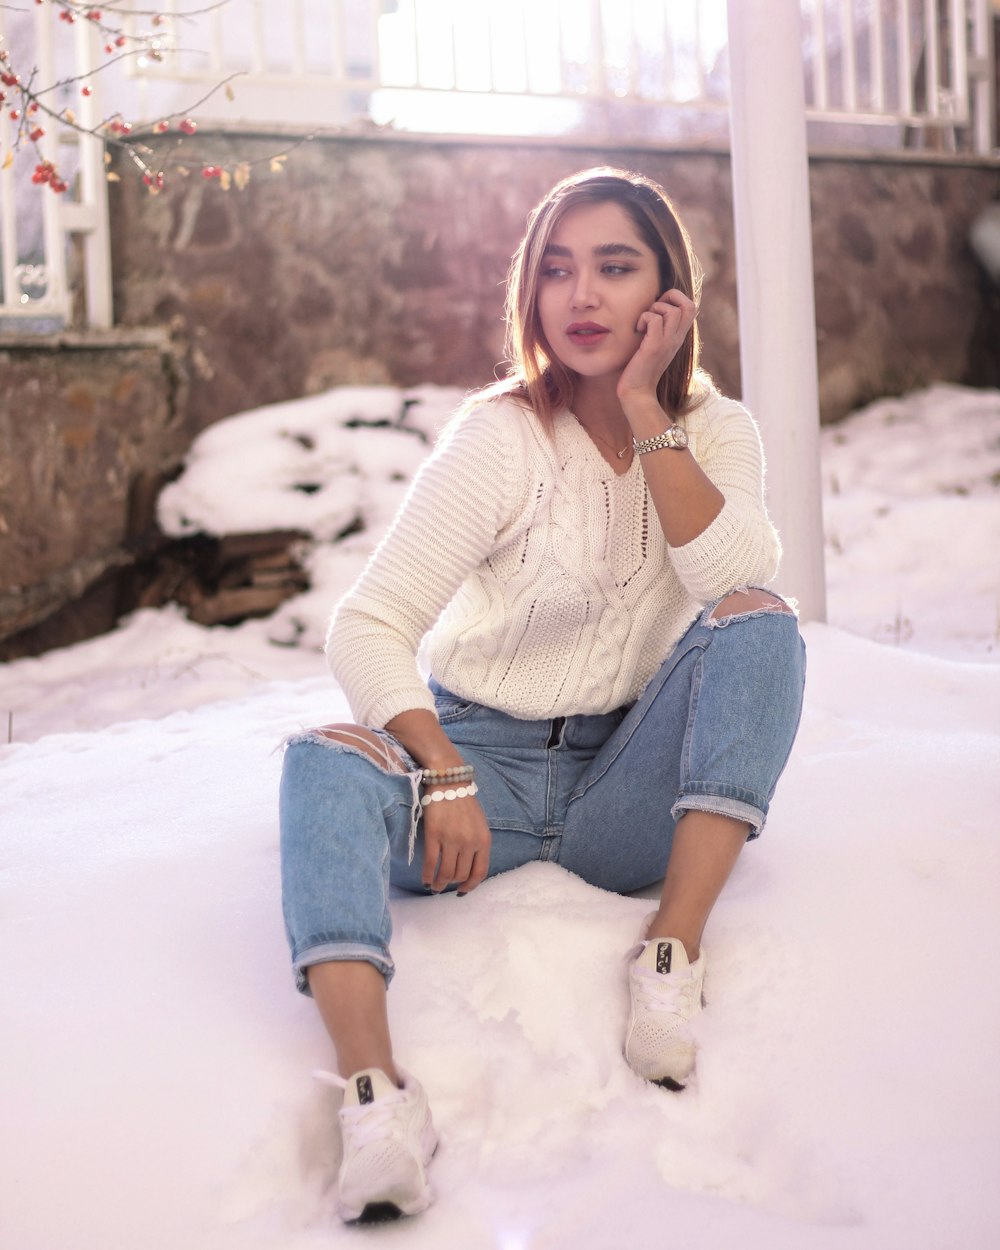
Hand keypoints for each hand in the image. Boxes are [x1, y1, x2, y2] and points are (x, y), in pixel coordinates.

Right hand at [421, 795, 491, 893]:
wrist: (449, 781)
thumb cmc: (464, 803)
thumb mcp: (479, 825)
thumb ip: (478, 845)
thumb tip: (469, 868)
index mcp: (484, 840)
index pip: (479, 872)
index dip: (470, 886)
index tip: (462, 891)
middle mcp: (469, 842)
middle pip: (461, 875)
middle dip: (452, 884)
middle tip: (444, 884)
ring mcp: (451, 839)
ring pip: (446, 873)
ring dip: (439, 884)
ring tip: (434, 886)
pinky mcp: (434, 835)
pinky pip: (431, 863)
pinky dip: (427, 875)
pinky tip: (425, 880)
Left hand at [617, 288, 696, 403]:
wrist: (638, 393)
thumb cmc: (641, 369)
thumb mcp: (656, 346)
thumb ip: (660, 330)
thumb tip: (654, 309)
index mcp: (678, 336)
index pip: (692, 307)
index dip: (676, 298)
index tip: (659, 308)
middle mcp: (677, 338)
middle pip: (690, 305)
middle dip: (670, 297)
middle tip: (654, 309)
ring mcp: (667, 343)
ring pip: (672, 310)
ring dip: (654, 309)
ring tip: (644, 323)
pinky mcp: (654, 347)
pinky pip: (654, 320)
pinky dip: (643, 319)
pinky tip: (638, 330)